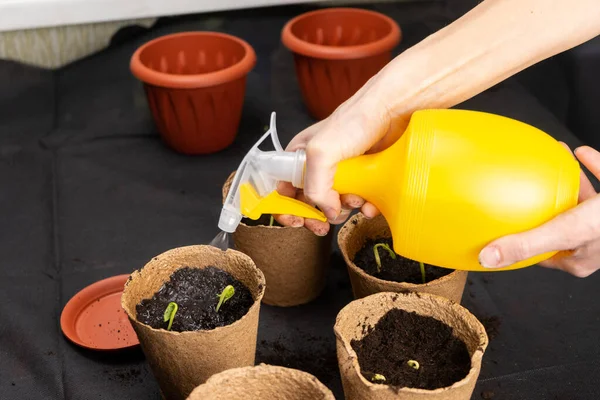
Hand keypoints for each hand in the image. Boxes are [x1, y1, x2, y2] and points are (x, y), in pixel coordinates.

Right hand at [274, 77, 408, 234]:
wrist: (393, 111)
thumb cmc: (354, 121)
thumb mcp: (321, 152)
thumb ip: (314, 186)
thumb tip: (327, 211)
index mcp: (300, 157)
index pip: (283, 188)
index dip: (287, 208)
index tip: (297, 221)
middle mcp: (318, 165)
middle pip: (309, 202)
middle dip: (317, 215)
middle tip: (323, 225)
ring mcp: (342, 173)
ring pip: (336, 205)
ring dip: (345, 209)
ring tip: (354, 200)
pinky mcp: (364, 177)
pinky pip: (360, 202)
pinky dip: (365, 208)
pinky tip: (370, 204)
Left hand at [478, 144, 599, 276]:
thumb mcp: (567, 229)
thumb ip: (527, 242)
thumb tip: (487, 258)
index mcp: (578, 257)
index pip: (539, 254)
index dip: (519, 243)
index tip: (499, 229)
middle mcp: (593, 242)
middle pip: (558, 224)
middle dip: (542, 206)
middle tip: (521, 190)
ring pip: (583, 202)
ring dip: (568, 182)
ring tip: (552, 163)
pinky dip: (596, 168)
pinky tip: (583, 153)